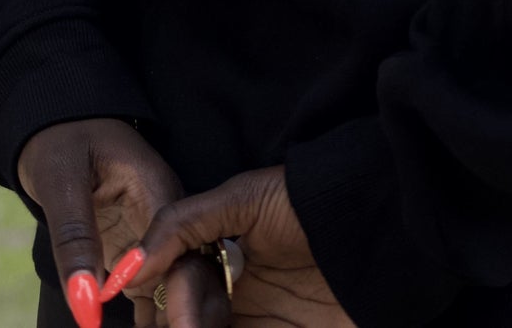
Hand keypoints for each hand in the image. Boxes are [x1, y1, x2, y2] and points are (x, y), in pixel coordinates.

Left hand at [17, 117, 227, 327]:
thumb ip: (75, 239)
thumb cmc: (59, 139)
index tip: (176, 327)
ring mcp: (155, 236)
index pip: (182, 247)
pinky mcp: (137, 254)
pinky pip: (152, 293)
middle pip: (191, 272)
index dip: (182, 294)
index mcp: (158, 188)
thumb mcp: (60, 181)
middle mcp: (167, 215)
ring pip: (177, 288)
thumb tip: (85, 305)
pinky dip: (154, 320)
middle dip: (187, 314)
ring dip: (172, 319)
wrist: (53, 119)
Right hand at [132, 164, 357, 326]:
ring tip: (203, 323)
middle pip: (185, 318)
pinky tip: (209, 326)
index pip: (178, 282)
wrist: (381, 228)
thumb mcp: (246, 197)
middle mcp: (232, 293)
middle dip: (180, 320)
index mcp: (220, 253)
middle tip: (194, 322)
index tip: (170, 300)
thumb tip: (130, 264)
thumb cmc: (313, 202)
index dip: (173, 293)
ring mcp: (258, 320)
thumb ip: (185, 222)